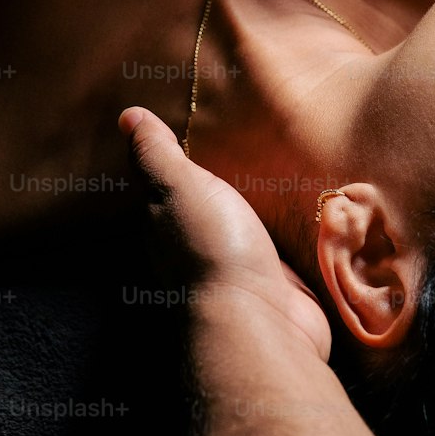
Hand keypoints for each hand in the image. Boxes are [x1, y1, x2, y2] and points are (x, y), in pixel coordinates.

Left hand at [118, 106, 331, 363]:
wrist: (261, 322)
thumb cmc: (212, 248)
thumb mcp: (180, 188)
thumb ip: (158, 154)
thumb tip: (127, 113)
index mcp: (165, 223)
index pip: (164, 184)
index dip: (174, 157)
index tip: (193, 124)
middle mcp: (197, 245)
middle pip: (206, 203)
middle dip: (219, 178)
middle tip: (245, 134)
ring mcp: (239, 264)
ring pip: (247, 222)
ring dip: (260, 202)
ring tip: (282, 159)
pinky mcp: (280, 278)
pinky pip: (283, 243)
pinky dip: (291, 227)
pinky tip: (306, 205)